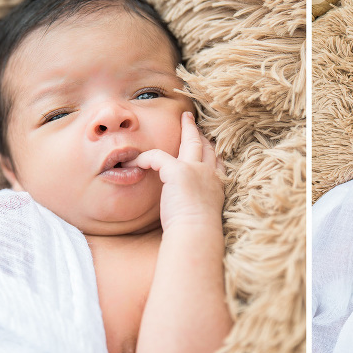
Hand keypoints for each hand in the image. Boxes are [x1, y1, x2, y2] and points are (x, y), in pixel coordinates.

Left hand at [126, 111, 223, 229]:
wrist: (196, 234)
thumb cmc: (196, 231)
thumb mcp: (201, 213)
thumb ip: (195, 202)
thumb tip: (185, 205)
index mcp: (216, 184)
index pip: (216, 161)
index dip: (210, 150)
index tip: (207, 143)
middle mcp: (209, 173)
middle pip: (206, 146)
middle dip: (199, 133)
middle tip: (192, 120)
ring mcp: (196, 170)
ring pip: (190, 141)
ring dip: (185, 128)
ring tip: (181, 118)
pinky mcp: (179, 171)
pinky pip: (157, 157)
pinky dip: (145, 158)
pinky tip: (136, 162)